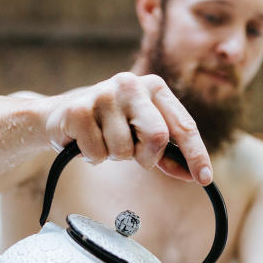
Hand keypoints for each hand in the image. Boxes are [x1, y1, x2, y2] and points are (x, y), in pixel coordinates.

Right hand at [47, 72, 212, 184]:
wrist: (57, 116)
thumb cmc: (108, 126)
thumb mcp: (140, 133)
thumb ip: (167, 152)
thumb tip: (195, 175)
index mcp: (155, 87)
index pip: (183, 125)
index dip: (196, 154)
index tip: (204, 178)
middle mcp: (132, 84)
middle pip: (158, 136)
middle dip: (147, 157)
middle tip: (134, 156)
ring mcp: (104, 94)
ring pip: (124, 150)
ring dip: (115, 156)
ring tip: (103, 141)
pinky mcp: (79, 109)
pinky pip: (98, 153)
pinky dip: (93, 157)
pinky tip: (85, 142)